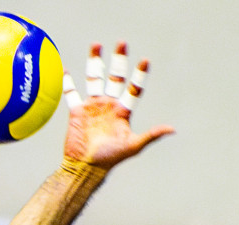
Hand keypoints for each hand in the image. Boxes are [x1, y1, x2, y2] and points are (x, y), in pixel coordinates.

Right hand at [61, 42, 173, 170]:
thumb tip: (172, 129)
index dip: (139, 75)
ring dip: (95, 62)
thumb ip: (151, 135)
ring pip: (94, 79)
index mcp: (123, 112)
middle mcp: (109, 106)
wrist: (86, 167)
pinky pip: (71, 93)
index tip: (145, 60)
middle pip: (115, 78)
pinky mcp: (77, 111)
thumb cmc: (111, 158)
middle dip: (118, 61)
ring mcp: (93, 107)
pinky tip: (66, 69)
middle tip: (122, 43)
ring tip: (96, 44)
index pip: (134, 89)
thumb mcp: (133, 145)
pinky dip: (68, 82)